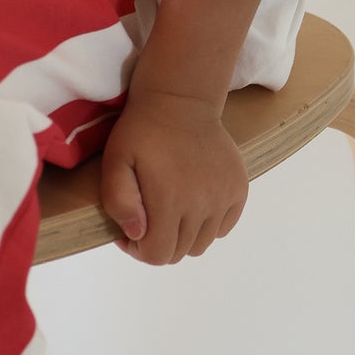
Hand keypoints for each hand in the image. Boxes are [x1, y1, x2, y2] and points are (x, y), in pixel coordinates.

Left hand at [99, 87, 248, 264]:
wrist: (181, 99)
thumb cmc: (142, 130)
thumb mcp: (115, 160)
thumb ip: (119, 201)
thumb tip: (136, 235)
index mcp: (170, 200)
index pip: (158, 255)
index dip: (138, 250)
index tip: (129, 231)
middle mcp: (202, 205)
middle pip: (180, 252)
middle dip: (158, 241)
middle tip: (147, 216)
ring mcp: (224, 197)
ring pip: (202, 243)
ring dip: (183, 235)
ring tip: (169, 208)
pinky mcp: (238, 189)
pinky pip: (222, 227)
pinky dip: (207, 224)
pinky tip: (192, 200)